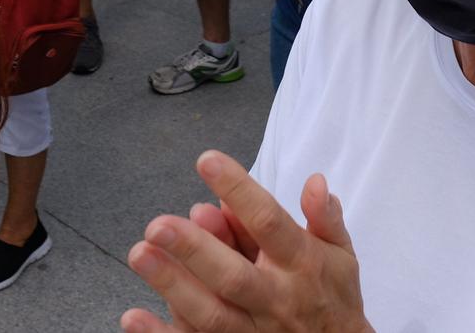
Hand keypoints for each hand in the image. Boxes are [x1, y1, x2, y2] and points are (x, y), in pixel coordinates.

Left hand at [121, 151, 369, 332]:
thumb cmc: (335, 296)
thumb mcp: (342, 254)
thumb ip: (325, 217)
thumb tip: (314, 181)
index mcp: (301, 263)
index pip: (268, 222)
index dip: (238, 190)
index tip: (206, 159)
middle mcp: (276, 298)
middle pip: (233, 275)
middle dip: (195, 250)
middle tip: (157, 225)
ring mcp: (255, 331)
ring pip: (211, 314)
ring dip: (173, 286)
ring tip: (140, 254)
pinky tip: (133, 317)